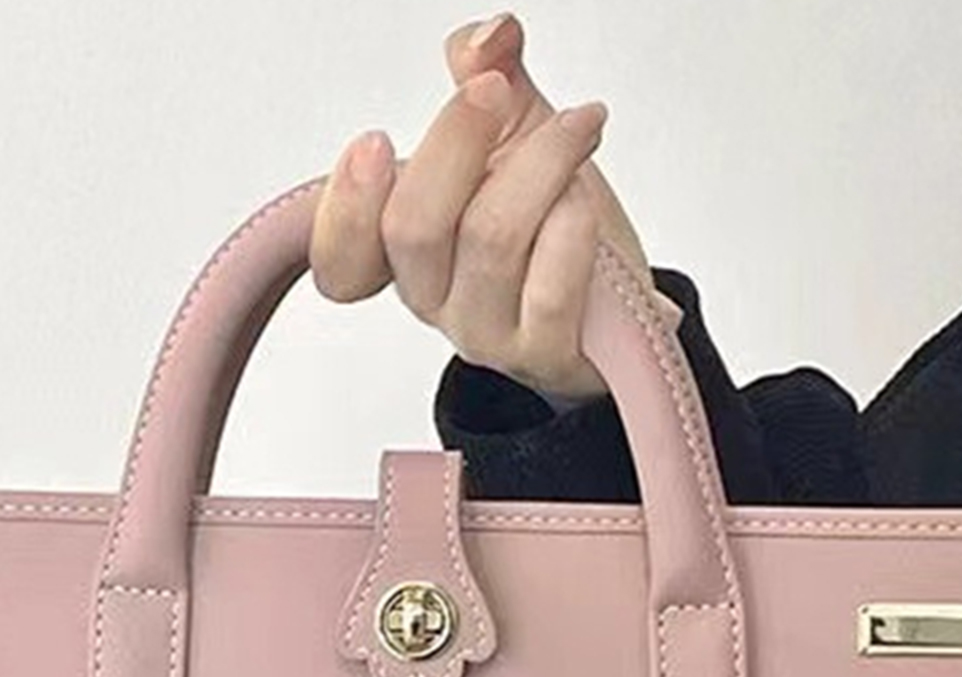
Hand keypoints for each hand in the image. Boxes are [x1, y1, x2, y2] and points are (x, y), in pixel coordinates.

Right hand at [309, 11, 654, 402]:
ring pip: (489, 239)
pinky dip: (574, 224)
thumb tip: (488, 37)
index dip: (343, 208)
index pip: (340, 259)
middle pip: (414, 228)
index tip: (376, 143)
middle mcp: (436, 298)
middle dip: (456, 140)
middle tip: (496, 89)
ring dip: (542, 164)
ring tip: (578, 132)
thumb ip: (490, 77)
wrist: (620, 302)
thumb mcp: (517, 135)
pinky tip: (585, 200)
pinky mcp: (544, 353)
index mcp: (407, 253)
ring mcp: (486, 331)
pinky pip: (550, 284)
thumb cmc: (557, 226)